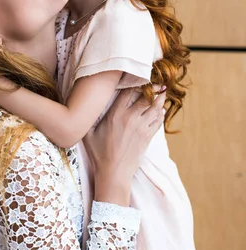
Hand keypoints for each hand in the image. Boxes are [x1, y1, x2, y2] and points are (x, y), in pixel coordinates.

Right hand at [83, 86, 165, 204]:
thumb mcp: (88, 134)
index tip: (139, 77)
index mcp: (115, 115)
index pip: (128, 92)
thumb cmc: (99, 154)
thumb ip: (90, 118)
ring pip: (155, 108)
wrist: (113, 173)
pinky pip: (158, 121)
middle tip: (157, 83)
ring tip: (163, 93)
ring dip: (160, 99)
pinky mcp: (147, 137)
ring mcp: (141, 128)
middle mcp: (130, 118)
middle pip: (146, 97)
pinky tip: (161, 110)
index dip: (135, 82)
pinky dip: (160, 114)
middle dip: (153, 89)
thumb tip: (87, 106)